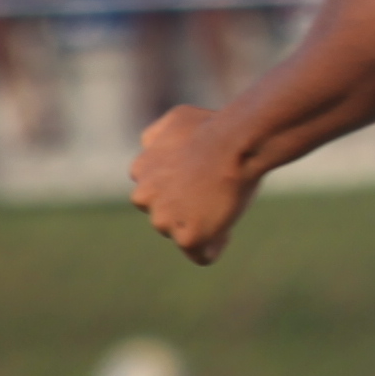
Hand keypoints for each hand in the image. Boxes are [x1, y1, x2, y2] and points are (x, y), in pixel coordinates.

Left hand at [128, 102, 254, 264]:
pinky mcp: (187, 237)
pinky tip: (228, 225)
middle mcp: (144, 197)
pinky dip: (216, 243)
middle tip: (215, 193)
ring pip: (181, 234)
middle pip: (166, 216)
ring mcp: (163, 220)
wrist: (234, 142)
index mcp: (140, 170)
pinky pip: (201, 255)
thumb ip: (158, 137)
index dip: (182, 188)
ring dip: (201, 226)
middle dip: (186, 209)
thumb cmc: (213, 127)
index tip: (203, 180)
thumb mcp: (176, 120)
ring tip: (223, 206)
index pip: (156, 193)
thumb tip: (150, 146)